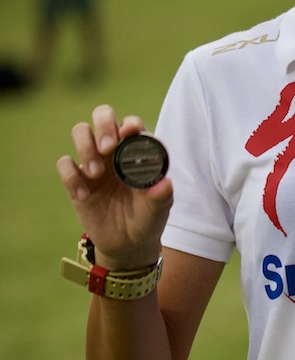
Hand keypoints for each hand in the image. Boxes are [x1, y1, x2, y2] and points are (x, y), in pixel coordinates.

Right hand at [56, 104, 172, 269]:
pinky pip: (65, 164)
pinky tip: (84, 196)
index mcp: (137, 151)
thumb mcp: (158, 210)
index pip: (132, 124)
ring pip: (80, 131)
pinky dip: (71, 176)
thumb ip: (161, 196)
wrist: (128, 244)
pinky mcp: (76, 179)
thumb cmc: (147, 218)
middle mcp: (114, 150)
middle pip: (102, 115)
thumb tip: (164, 183)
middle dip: (103, 124)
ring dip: (86, 147)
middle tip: (107, 147)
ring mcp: (93, 161)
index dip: (130, 124)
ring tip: (96, 174)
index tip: (128, 133)